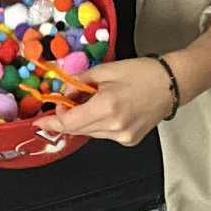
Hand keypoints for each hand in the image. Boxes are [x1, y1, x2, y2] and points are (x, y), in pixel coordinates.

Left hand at [34, 57, 169, 145]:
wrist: (172, 83)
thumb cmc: (142, 72)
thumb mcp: (106, 70)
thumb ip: (80, 82)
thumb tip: (64, 93)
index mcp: (107, 107)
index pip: (70, 123)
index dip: (51, 123)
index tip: (38, 121)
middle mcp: (114, 127)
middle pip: (78, 129)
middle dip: (67, 117)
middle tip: (66, 100)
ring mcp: (123, 137)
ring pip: (90, 133)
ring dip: (83, 120)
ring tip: (90, 100)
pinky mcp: (129, 141)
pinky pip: (104, 134)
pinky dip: (98, 123)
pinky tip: (105, 109)